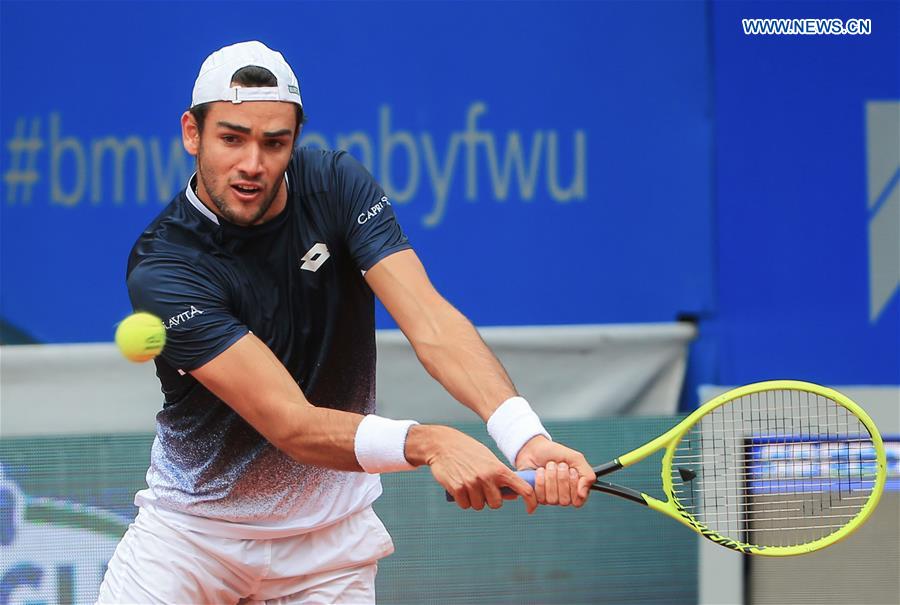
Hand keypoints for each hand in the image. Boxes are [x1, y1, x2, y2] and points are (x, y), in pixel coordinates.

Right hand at [406, 425, 537, 513]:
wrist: (443, 445)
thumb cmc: (469, 452)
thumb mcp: (489, 459)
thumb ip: (502, 477)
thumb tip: (514, 496)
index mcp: (499, 469)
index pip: (523, 488)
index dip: (531, 501)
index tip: (531, 508)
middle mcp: (487, 477)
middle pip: (496, 504)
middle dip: (489, 499)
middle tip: (481, 487)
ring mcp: (472, 483)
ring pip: (479, 506)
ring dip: (474, 499)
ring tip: (468, 483)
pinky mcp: (458, 489)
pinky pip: (465, 505)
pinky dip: (462, 500)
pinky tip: (459, 486)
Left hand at [515, 436, 594, 506]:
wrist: (535, 447)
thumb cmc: (556, 453)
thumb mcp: (576, 459)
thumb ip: (587, 476)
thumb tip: (583, 494)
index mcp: (576, 490)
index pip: (578, 501)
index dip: (574, 484)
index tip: (572, 470)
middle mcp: (563, 496)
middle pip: (565, 500)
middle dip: (561, 478)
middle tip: (559, 465)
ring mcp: (550, 498)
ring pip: (552, 499)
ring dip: (550, 477)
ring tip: (549, 466)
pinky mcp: (537, 497)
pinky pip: (540, 497)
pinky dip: (540, 480)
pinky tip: (540, 471)